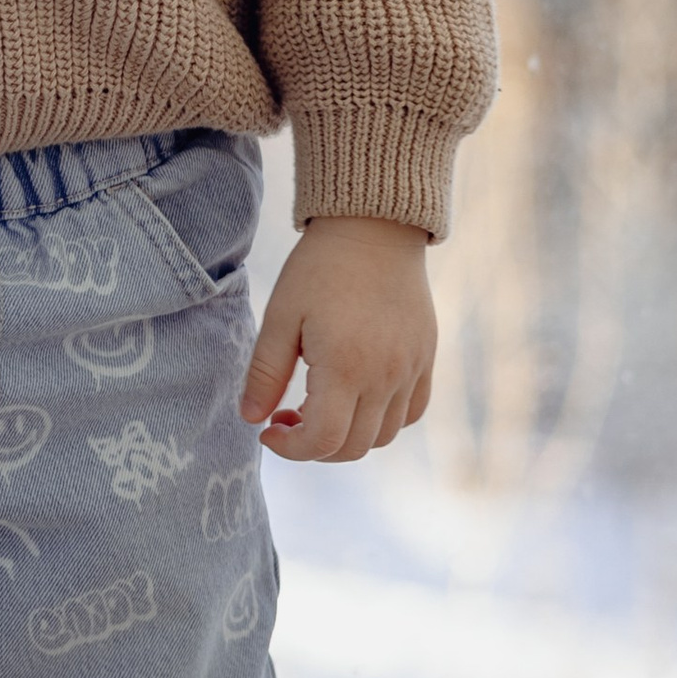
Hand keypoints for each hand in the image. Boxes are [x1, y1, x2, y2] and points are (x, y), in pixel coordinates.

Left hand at [239, 214, 435, 463]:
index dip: (291, 449)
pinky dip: (382, 420)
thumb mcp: (281, 316)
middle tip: (286, 417)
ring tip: (317, 405)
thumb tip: (250, 419)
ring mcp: (411, 369)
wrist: (374, 229)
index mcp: (345, 367)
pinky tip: (354, 397)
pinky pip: (411, 412)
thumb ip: (265, 372)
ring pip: (384, 436)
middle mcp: (385, 375)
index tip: (267, 430)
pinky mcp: (425, 359)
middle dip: (313, 447)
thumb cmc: (319, 268)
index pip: (323, 440)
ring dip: (347, 437)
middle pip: (353, 447)